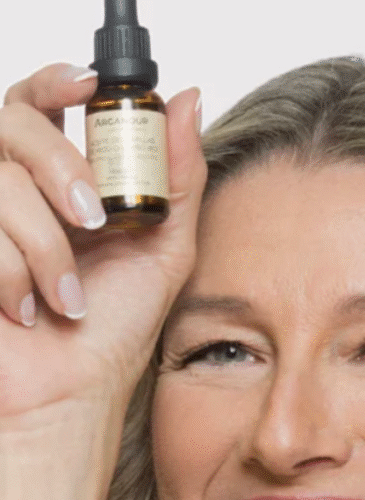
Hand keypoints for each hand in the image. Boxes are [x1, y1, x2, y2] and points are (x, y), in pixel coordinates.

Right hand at [0, 63, 206, 425]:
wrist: (72, 393)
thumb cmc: (116, 329)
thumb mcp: (165, 248)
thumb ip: (178, 177)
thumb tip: (187, 100)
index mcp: (69, 186)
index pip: (46, 104)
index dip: (59, 81)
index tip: (89, 84)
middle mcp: (21, 193)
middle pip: (14, 122)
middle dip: (60, 167)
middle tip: (94, 219)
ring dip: (46, 248)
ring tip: (67, 294)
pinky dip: (13, 276)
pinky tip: (28, 310)